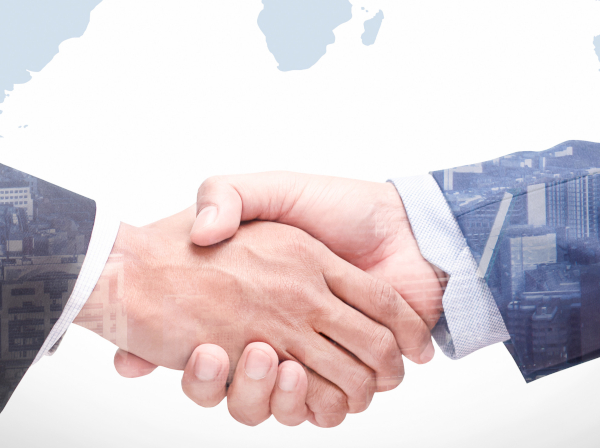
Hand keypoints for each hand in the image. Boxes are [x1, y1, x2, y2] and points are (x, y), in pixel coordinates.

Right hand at [75, 205, 432, 423]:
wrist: (407, 227)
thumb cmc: (343, 206)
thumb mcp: (272, 189)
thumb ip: (227, 195)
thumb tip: (198, 233)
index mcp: (263, 298)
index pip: (212, 346)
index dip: (198, 360)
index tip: (193, 346)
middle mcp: (288, 332)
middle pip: (246, 385)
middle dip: (232, 378)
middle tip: (219, 352)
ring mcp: (319, 356)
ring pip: (279, 404)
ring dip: (267, 392)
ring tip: (265, 356)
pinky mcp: (352, 375)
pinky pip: (319, 410)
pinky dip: (309, 404)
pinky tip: (296, 373)